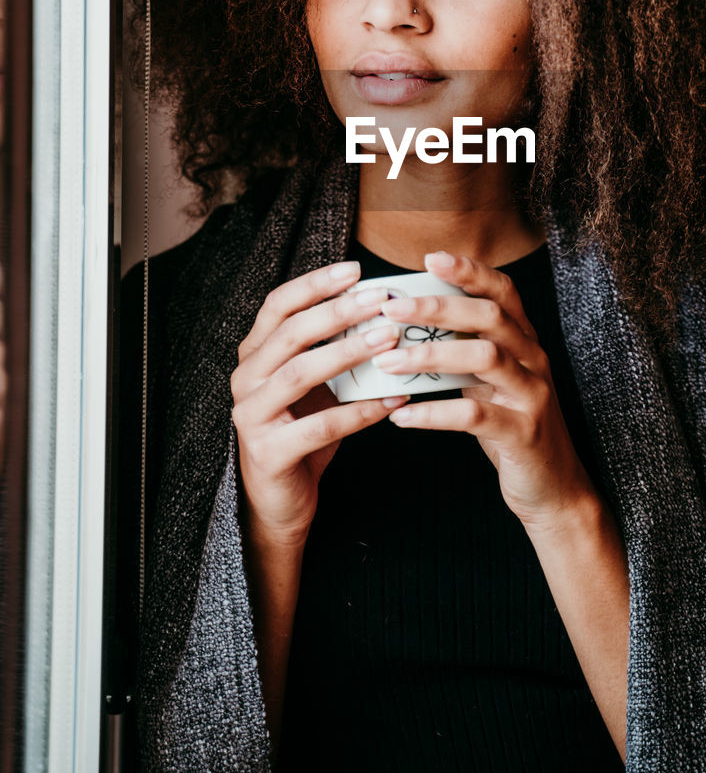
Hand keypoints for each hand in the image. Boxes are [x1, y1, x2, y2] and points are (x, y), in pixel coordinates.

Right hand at [230, 261, 409, 545]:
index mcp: (254, 355)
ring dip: (349, 353)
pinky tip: (393, 400)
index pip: (278, 305)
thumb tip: (382, 310)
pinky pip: (321, 426)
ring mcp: (251, 416)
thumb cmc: (303, 432)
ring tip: (389, 340)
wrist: (279, 502)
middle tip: (380, 300)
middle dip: (338, 312)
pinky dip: (361, 411)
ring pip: (302, 373)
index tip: (355, 269)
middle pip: (291, 333)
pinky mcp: (268, 453)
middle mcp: (245, 379)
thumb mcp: (314, 385)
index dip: (315, 284)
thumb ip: (332, 349)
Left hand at [371, 251, 594, 528]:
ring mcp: (532, 395)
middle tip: (391, 308)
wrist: (554, 488)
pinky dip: (434, 413)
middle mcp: (533, 359)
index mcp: (524, 340)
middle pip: (490, 316)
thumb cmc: (510, 426)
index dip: (470, 271)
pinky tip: (401, 417)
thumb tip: (404, 326)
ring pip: (485, 357)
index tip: (431, 258)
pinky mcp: (523, 434)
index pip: (503, 291)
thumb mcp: (488, 382)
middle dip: (438, 307)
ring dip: (431, 355)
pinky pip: (475, 416)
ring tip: (388, 361)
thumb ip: (461, 351)